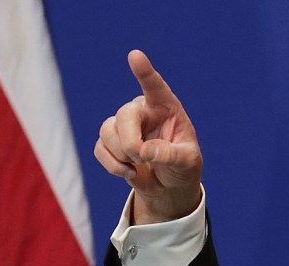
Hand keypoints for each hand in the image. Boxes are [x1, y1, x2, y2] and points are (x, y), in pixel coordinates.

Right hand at [94, 50, 202, 223]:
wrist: (169, 187)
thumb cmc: (183, 168)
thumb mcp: (188, 163)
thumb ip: (171, 155)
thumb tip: (145, 151)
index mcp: (166, 108)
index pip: (154, 86)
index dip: (144, 72)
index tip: (135, 56)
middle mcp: (143, 111)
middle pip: (124, 115)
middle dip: (130, 142)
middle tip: (142, 159)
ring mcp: (124, 125)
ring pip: (108, 131)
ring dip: (122, 155)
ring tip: (139, 165)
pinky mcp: (110, 142)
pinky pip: (100, 148)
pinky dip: (113, 165)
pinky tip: (129, 172)